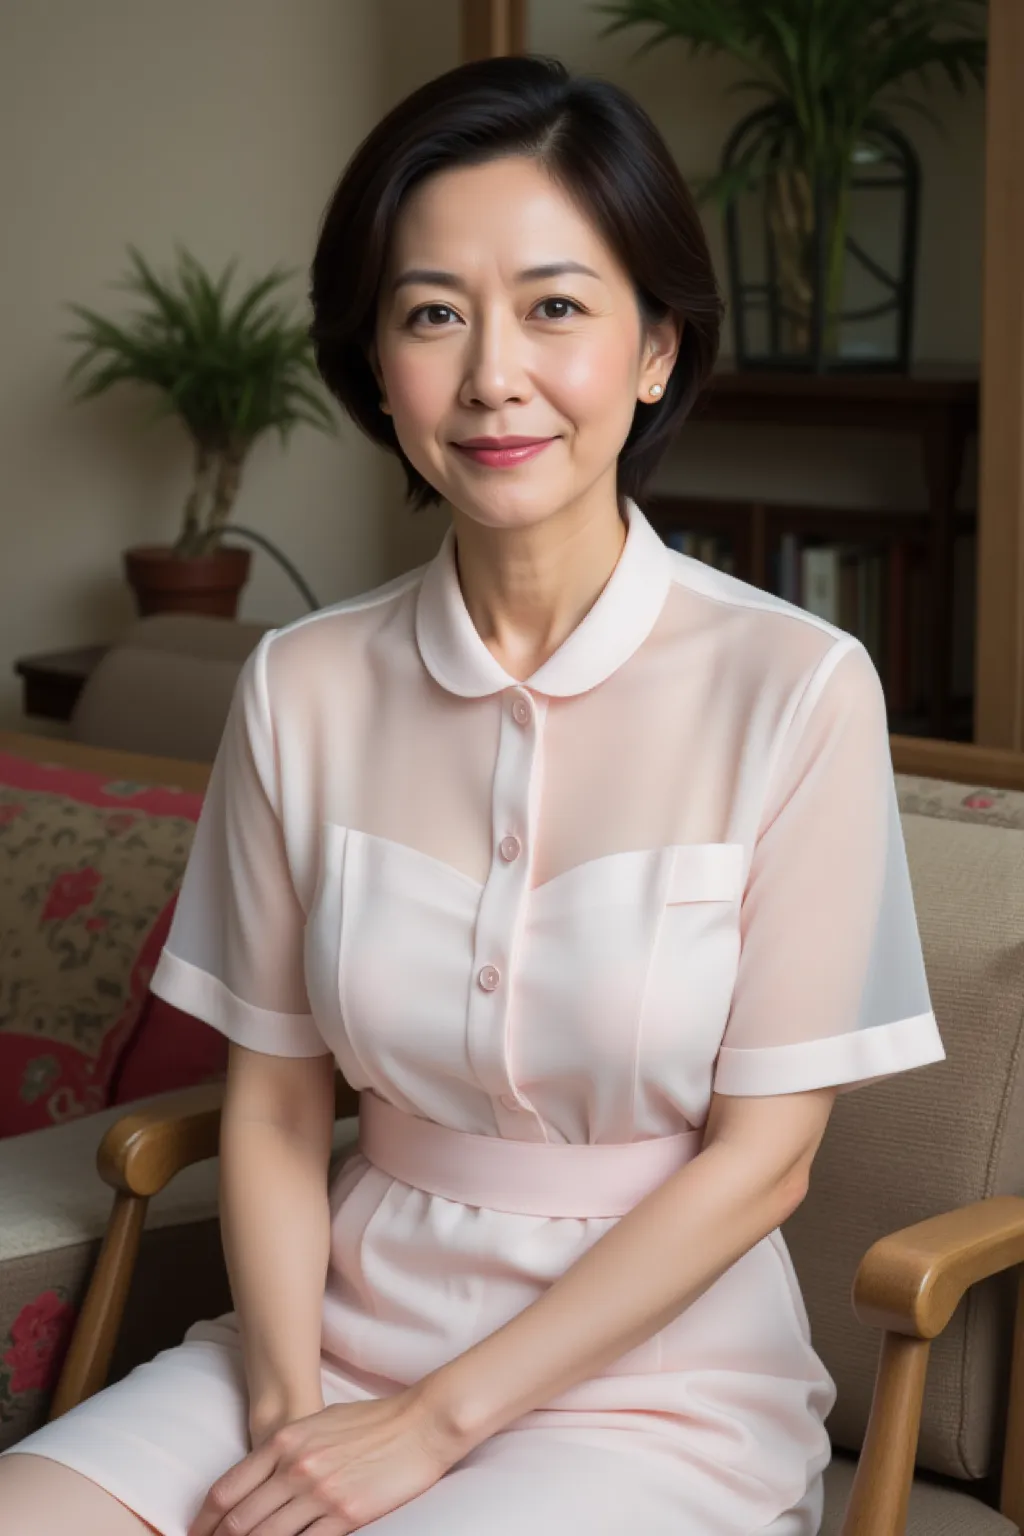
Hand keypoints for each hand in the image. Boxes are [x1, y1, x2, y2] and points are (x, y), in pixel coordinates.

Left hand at [187, 1386, 464, 1534]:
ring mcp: (319, 1493)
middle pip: (239, 1521)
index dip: (204, 1522)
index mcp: (284, 1440)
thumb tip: (260, 1477)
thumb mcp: (319, 1423)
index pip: (227, 1491)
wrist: (421, 1423)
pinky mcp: (345, 1515)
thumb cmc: (373, 1421)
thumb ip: (286, 1449)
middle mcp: (295, 1467)